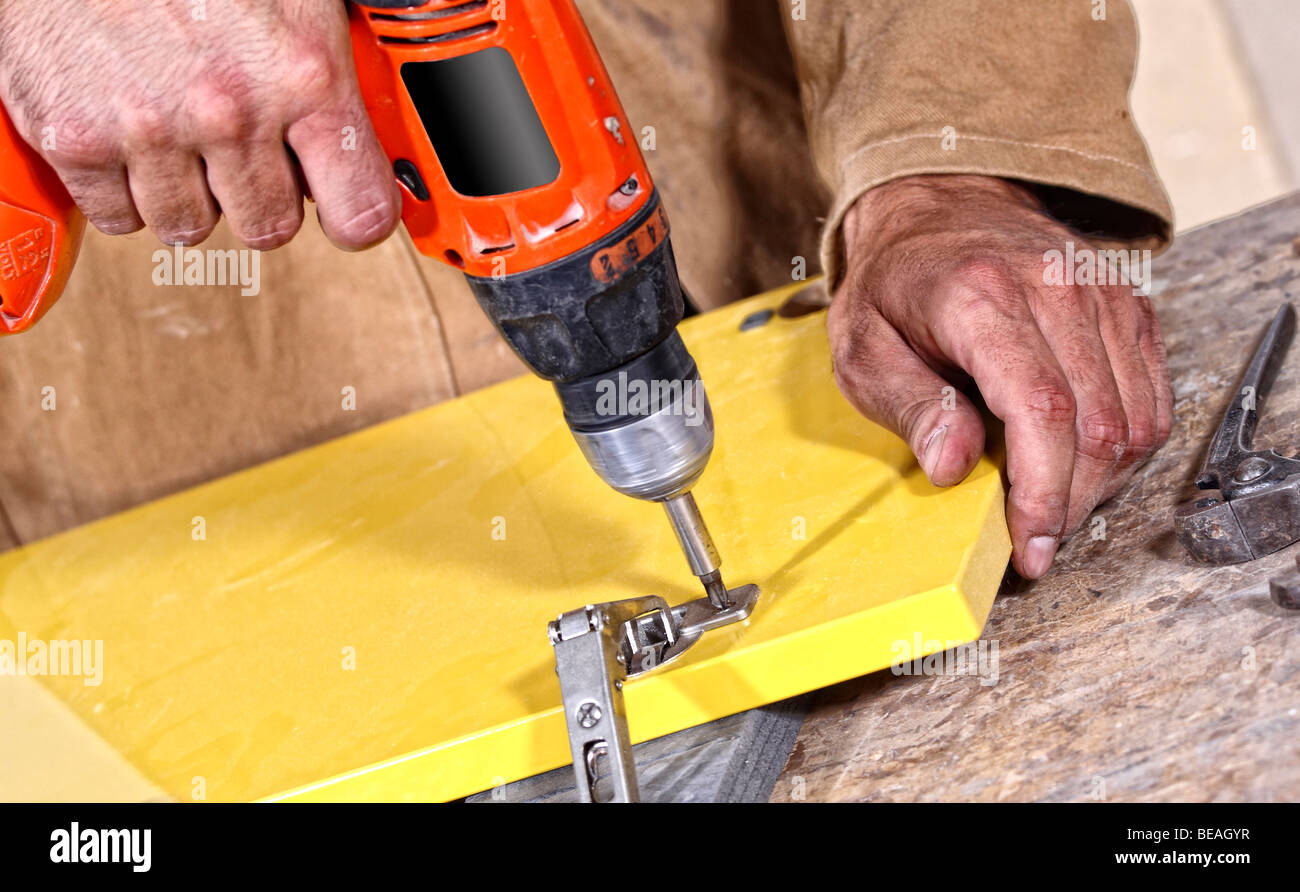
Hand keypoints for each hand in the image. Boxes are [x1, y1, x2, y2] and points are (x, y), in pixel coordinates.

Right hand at [0, 0, 399, 249]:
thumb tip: (357, 135)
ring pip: (190, 226)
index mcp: (303, 73)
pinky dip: (122, 188)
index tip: (344, 208)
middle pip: (269, 227)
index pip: (360, 211)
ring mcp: (149, 128)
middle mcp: (230, 110)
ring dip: (189, 193)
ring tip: (178, 130)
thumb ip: (323, 73)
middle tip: (241, 148)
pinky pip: (117, 216)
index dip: (354, 214)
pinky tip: (129, 136)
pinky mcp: (75, 139)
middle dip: (260, 195)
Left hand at [829, 175, 1171, 578]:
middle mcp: (1054, 287)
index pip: (1041, 409)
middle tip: (1035, 542)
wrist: (933, 206)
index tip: (1030, 543)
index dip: (1043, 490)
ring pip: (1135, 418)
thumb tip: (952, 467)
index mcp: (980, 296)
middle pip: (1096, 425)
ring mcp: (1101, 292)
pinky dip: (1126, 447)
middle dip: (1070, 503)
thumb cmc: (893, 283)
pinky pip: (1153, 395)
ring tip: (1055, 507)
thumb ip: (908, 407)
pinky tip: (1084, 466)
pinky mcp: (1127, 303)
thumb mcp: (862, 349)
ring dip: (1102, 484)